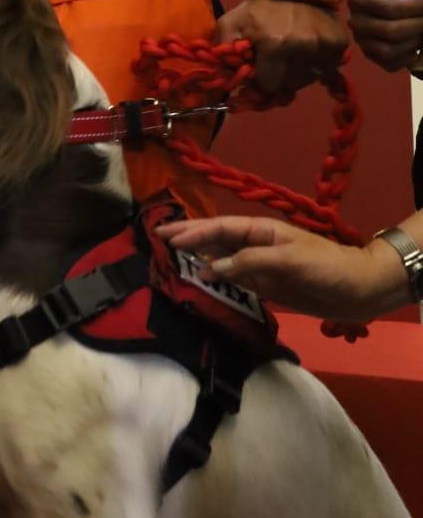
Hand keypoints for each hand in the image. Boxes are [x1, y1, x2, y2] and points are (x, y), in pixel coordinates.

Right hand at [156, 214, 410, 321]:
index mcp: (261, 231)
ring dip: (198, 259)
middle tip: (158, 240)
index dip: (193, 231)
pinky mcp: (266, 287)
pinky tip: (201, 282)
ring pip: (221, 260)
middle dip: (188, 239)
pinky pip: (234, 281)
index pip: (220, 228)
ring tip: (171, 260)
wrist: (358, 289)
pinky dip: (216, 280)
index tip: (167, 236)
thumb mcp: (290, 260)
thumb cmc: (327, 267)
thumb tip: (212, 268)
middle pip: (216, 240)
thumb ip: (250, 262)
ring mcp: (259, 267)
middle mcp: (256, 246)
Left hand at [214, 0, 346, 92]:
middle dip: (280, 77)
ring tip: (292, 54)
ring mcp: (325, 47)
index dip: (262, 79)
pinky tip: (307, 50)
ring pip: (309, 79)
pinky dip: (317, 64)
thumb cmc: (261, 7)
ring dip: (298, 72)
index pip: (269, 85)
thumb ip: (222, 51)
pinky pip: (327, 69)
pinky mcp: (340, 45)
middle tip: (276, 60)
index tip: (261, 68)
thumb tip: (224, 81)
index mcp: (276, 44)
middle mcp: (304, 48)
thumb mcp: (232, 23)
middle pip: (290, 85)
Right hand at [347, 0, 422, 71]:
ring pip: (390, 50)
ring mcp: (362, 42)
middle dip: (419, 24)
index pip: (389, 8)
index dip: (416, 7)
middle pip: (391, 31)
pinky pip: (391, 64)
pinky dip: (409, 55)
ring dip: (415, 40)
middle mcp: (355, 22)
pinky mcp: (372, 58)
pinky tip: (415, 41)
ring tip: (422, 28)